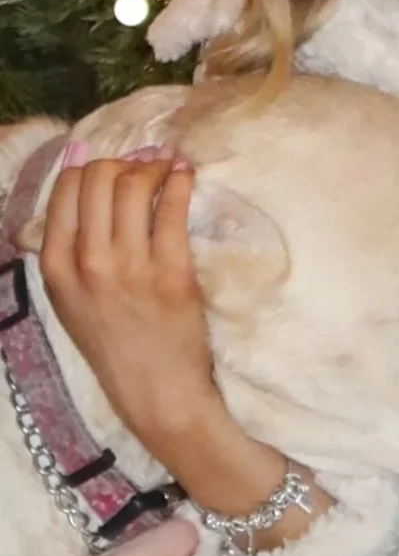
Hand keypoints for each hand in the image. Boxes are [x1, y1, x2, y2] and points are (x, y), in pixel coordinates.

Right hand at [37, 144, 333, 545]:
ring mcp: (128, 266)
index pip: (65, 189)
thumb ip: (67, 250)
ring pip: (133, 184)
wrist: (156, 392)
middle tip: (147, 165)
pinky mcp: (170, 272)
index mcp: (55, 267)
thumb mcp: (72, 301)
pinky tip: (186, 176)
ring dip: (154, 167)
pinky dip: (180, 181)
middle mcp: (86, 262)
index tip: (114, 164)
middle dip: (124, 162)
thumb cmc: (118, 345)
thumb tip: (75, 186)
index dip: (92, 166)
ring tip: (169, 169)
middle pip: (99, 178)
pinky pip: (172, 206)